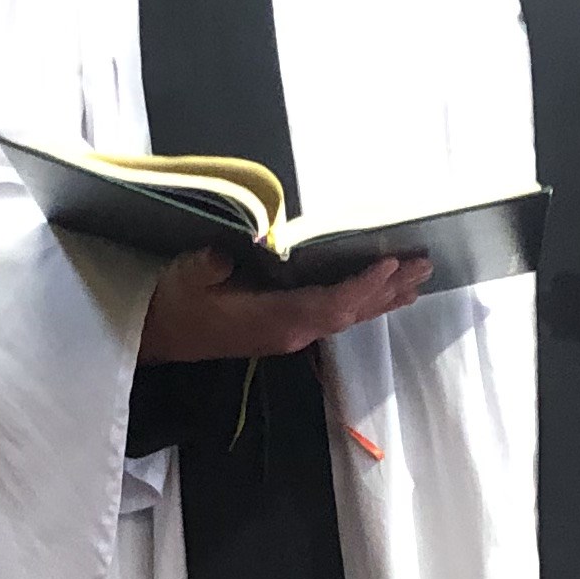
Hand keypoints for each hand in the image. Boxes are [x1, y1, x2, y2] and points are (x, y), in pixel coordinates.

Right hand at [138, 250, 430, 363]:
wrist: (155, 333)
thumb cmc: (173, 302)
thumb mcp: (188, 277)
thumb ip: (214, 264)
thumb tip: (244, 245)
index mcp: (274, 321)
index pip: (330, 304)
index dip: (362, 286)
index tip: (391, 264)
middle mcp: (291, 332)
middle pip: (351, 312)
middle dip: (388, 288)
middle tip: (424, 264)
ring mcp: (291, 334)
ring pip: (348, 317)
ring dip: (384, 297)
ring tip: (419, 279)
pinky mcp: (286, 330)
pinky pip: (336, 317)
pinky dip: (364, 303)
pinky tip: (383, 295)